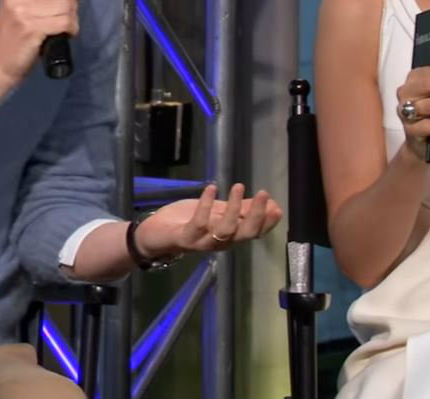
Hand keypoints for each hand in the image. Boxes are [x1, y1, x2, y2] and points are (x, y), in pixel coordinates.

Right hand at [0, 0, 87, 82]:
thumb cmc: (13, 37)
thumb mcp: (29, 10)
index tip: (64, 3)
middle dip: (72, 4)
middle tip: (66, 19)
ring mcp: (21, 11)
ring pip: (66, 5)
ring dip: (72, 19)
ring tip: (65, 28)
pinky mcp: (30, 28)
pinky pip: (64, 22)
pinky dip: (71, 29)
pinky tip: (65, 35)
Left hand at [135, 183, 282, 256]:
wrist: (152, 235)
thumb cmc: (184, 222)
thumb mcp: (215, 211)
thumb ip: (238, 209)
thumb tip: (267, 203)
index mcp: (228, 236)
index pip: (253, 233)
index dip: (267, 222)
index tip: (277, 206)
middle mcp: (218, 242)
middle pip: (244, 234)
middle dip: (257, 216)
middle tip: (265, 194)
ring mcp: (201, 242)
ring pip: (225, 231)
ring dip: (234, 209)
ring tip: (238, 186)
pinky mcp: (184, 238)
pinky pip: (198, 224)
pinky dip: (206, 205)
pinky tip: (212, 188)